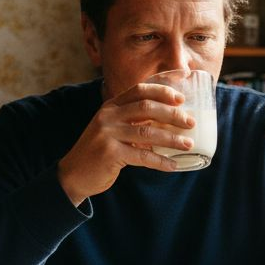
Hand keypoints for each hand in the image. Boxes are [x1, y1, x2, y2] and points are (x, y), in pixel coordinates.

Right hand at [56, 83, 196, 205]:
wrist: (73, 175)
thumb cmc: (99, 152)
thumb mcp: (111, 129)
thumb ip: (131, 121)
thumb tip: (167, 121)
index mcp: (111, 106)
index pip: (139, 90)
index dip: (162, 92)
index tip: (181, 99)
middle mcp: (108, 116)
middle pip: (147, 108)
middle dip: (172, 115)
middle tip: (190, 122)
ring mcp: (108, 134)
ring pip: (148, 133)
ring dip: (172, 139)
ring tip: (189, 144)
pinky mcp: (110, 154)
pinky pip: (143, 156)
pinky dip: (161, 161)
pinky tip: (173, 166)